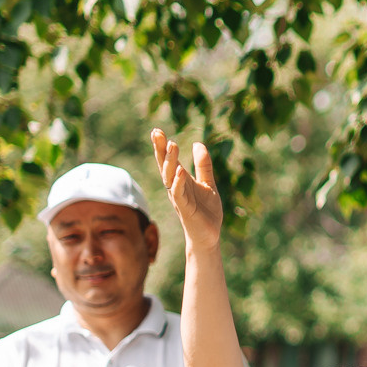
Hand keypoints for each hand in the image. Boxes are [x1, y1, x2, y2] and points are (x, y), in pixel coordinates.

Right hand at [150, 129, 223, 252]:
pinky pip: (178, 194)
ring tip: (172, 144)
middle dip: (160, 149)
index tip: (157, 130)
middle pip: (164, 165)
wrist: (210, 235)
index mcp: (180, 180)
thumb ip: (203, 166)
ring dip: (170, 161)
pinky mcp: (185, 209)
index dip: (162, 146)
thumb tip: (197, 144)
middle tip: (156, 132)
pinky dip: (178, 182)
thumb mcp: (208, 184)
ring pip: (169, 177)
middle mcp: (176, 187)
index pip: (168, 160)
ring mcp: (179, 198)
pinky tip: (180, 171)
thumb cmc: (206, 211)